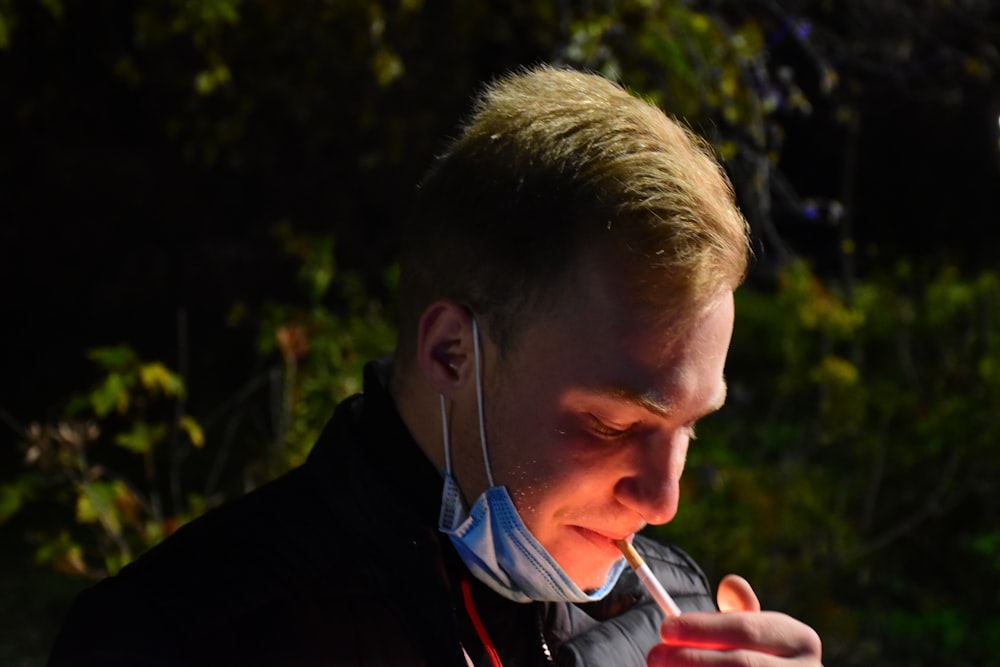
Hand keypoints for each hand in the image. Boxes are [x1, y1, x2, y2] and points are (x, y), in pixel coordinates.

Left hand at [647, 574, 821, 665]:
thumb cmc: (759, 654)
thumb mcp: (755, 629)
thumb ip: (740, 610)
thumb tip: (729, 583)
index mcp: (801, 639)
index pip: (745, 629)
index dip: (702, 628)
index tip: (664, 628)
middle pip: (742, 665)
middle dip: (692, 658)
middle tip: (654, 655)